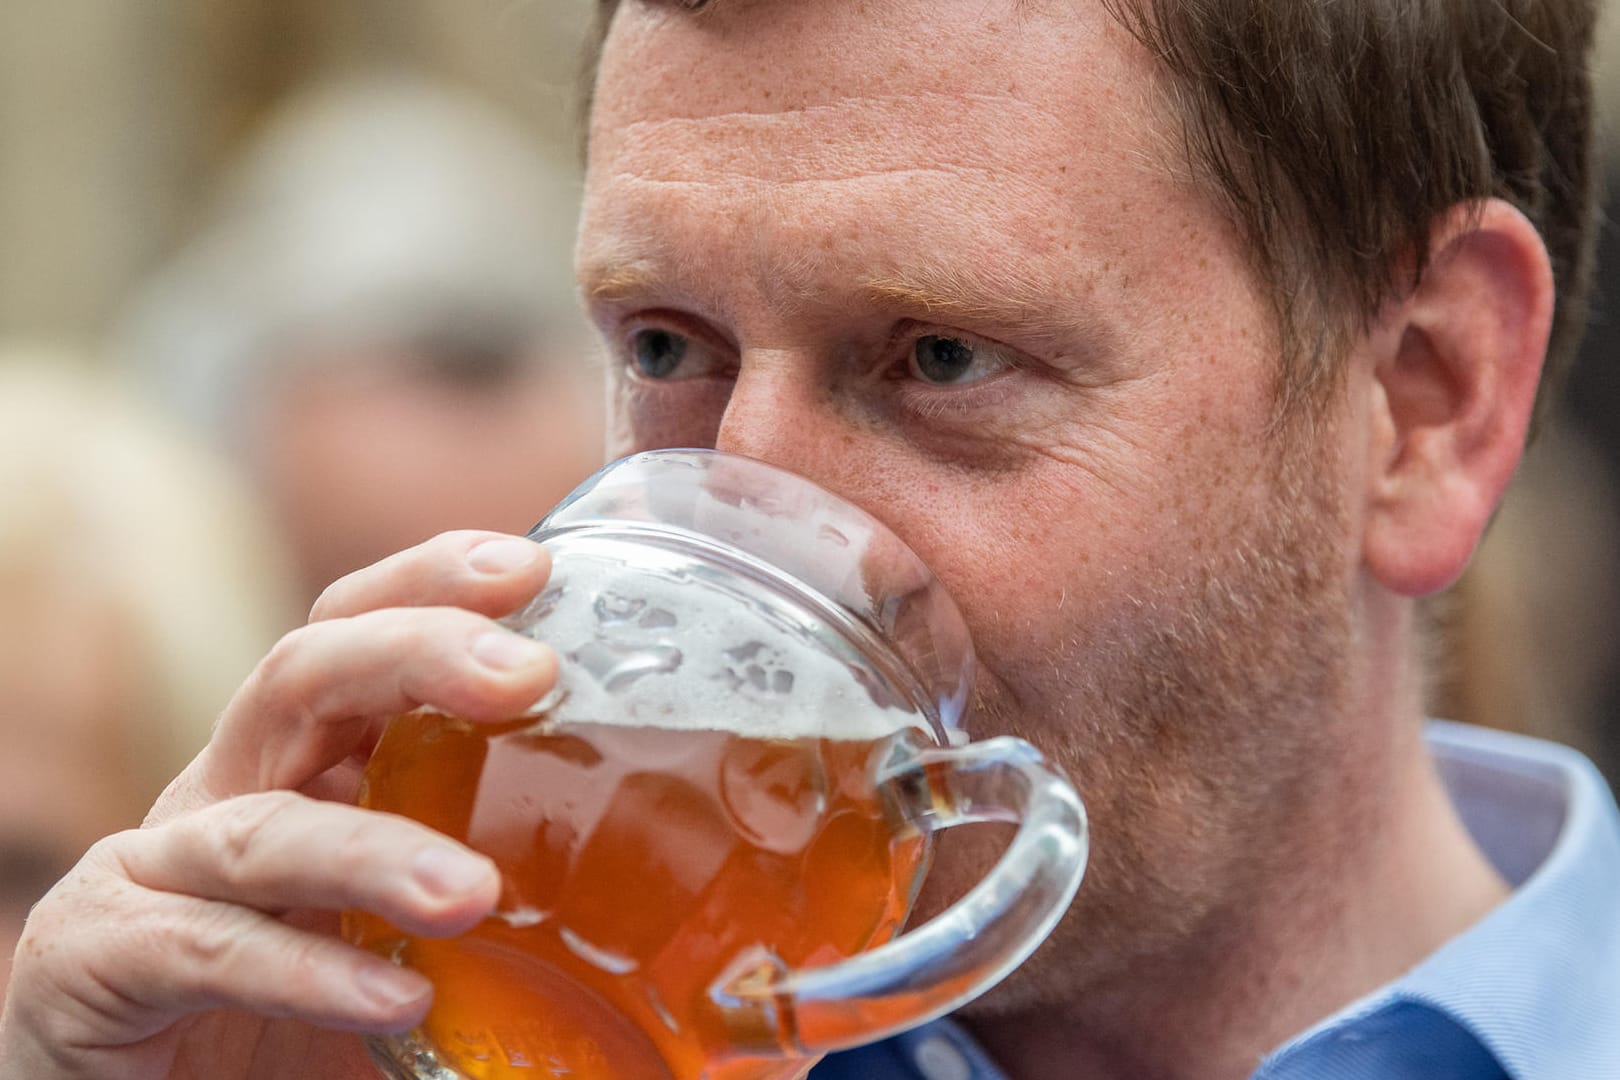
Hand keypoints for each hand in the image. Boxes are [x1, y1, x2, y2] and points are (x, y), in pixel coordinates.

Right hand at [0, 532, 557, 1079]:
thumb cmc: (304, 1018)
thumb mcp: (419, 934)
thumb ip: (513, 910)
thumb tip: (669, 927)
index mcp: (310, 766)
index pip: (362, 632)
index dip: (435, 585)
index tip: (538, 569)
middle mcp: (236, 792)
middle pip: (308, 674)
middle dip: (416, 652)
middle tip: (529, 675)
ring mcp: (162, 870)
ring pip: (263, 826)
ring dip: (373, 852)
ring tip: (473, 896)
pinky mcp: (100, 956)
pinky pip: (206, 946)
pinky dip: (303, 970)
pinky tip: (394, 997)